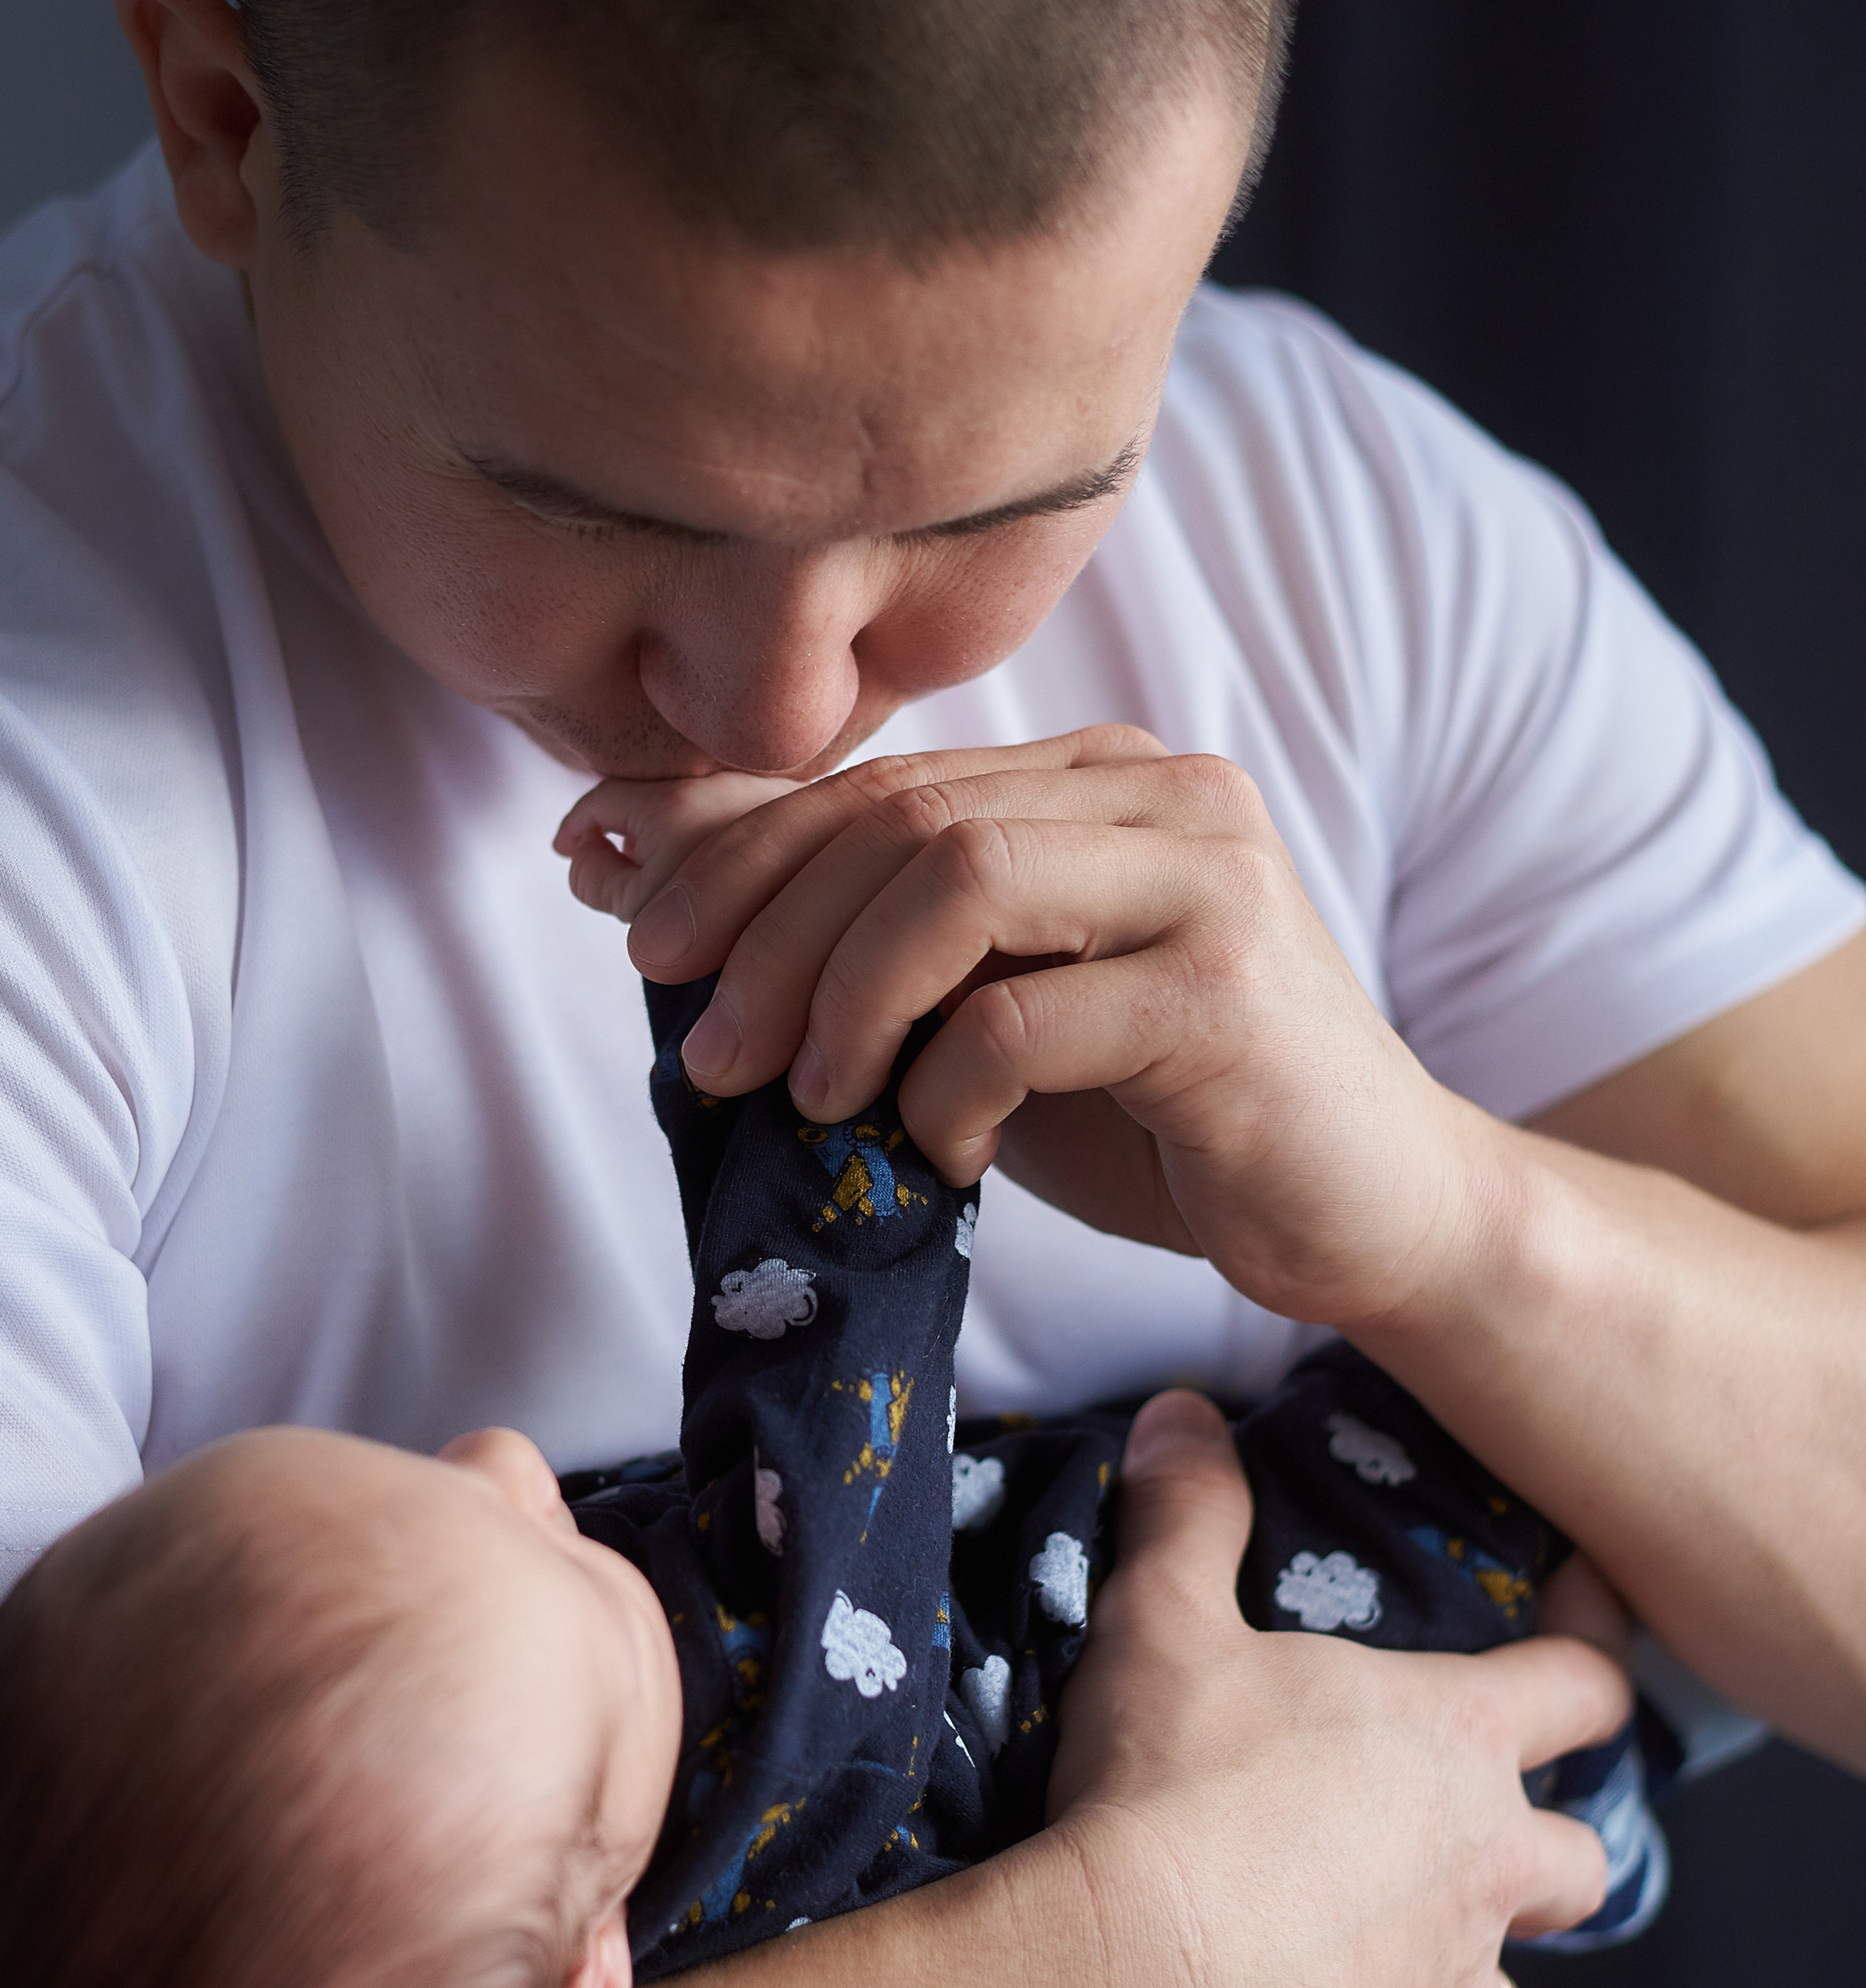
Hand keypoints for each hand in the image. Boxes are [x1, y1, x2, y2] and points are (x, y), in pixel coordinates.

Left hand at [557, 730, 1495, 1333]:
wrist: (1370, 1212)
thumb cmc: (1162, 1115)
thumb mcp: (978, 1008)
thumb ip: (843, 933)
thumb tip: (616, 855)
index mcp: (1097, 775)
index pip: (878, 780)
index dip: (733, 844)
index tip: (621, 917)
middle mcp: (1161, 792)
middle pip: (903, 818)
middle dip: (766, 929)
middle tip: (705, 1051)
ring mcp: (1209, 879)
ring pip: (958, 882)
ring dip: (845, 997)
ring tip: (811, 1101)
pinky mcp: (1231, 992)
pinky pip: (1028, 1014)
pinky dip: (949, 1089)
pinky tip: (944, 1152)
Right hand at [1041, 1393, 1632, 1987]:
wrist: (1130, 1987)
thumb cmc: (1167, 1791)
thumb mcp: (1161, 1624)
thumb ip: (1187, 1514)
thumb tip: (1184, 1415)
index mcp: (1454, 1744)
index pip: (1586, 1686)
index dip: (1593, 1650)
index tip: (1582, 1633)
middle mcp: (1480, 1871)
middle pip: (1582, 1864)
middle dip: (1545, 1849)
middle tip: (1469, 1831)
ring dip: (1459, 1970)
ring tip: (1375, 1947)